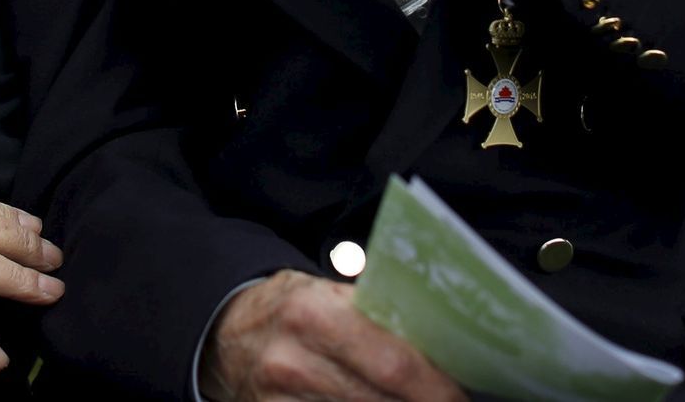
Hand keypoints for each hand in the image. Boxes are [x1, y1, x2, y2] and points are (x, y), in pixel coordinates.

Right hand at [200, 271, 464, 401]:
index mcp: (313, 314)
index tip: (461, 397)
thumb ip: (374, 314)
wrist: (223, 334)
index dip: (437, 388)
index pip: (394, 364)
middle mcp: (294, 362)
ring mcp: (280, 400)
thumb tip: (443, 342)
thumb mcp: (323, 293)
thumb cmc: (288, 310)